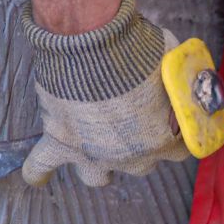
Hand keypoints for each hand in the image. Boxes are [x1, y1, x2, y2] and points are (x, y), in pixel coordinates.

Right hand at [21, 0, 188, 186]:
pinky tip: (38, 177)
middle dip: (140, 146)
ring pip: (97, 176)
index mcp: (161, 141)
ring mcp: (93, 153)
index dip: (176, 135)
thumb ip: (180, 80)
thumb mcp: (175, 65)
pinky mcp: (60, 142)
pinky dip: (39, 171)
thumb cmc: (140, 53)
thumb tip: (186, 75)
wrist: (95, 46)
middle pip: (141, 164)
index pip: (178, 152)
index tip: (172, 121)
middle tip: (134, 121)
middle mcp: (129, 156)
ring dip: (100, 165)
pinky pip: (42, 165)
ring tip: (98, 151)